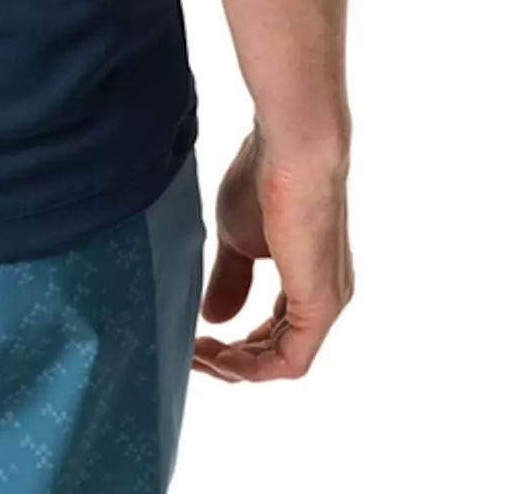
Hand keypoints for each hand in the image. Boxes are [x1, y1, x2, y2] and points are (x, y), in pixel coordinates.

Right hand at [191, 122, 352, 382]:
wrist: (291, 150)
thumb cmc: (263, 178)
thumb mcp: (237, 237)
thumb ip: (230, 279)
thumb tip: (213, 319)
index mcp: (306, 279)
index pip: (272, 331)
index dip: (235, 345)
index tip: (195, 341)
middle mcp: (322, 297)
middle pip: (275, 352)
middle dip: (231, 360)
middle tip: (191, 355)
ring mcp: (325, 303)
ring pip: (281, 361)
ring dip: (237, 366)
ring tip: (198, 355)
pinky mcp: (320, 305)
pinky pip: (289, 359)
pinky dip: (252, 366)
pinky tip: (219, 355)